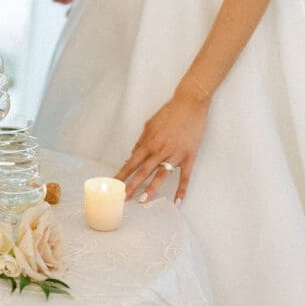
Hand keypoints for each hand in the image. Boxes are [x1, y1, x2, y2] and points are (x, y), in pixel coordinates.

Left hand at [115, 80, 210, 204]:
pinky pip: (185, 176)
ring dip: (152, 189)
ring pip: (161, 175)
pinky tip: (178, 201)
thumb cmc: (169, 113)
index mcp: (149, 142)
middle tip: (122, 198)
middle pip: (143, 171)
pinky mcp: (188, 156)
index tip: (115, 185)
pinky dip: (181, 190)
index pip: (132, 162)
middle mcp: (160, 149)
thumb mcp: (150, 125)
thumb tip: (132, 156)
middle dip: (132, 185)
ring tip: (143, 200)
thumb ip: (141, 142)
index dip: (122, 174)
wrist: (189, 104)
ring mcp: (175, 154)